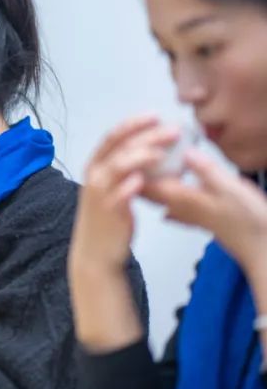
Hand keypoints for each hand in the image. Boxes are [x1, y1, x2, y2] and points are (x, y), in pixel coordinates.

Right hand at [69, 116, 177, 274]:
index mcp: (95, 166)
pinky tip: (144, 180)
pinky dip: (131, 185)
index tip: (155, 116)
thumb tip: (154, 152)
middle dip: (146, 136)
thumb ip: (128, 170)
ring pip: (118, 166)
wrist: (96, 252)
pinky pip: (119, 194)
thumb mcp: (113, 188)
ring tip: (163, 153)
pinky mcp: (109, 211)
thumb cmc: (108, 219)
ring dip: (140, 156)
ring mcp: (100, 193)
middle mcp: (95, 175)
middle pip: (120, 147)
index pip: (113, 137)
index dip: (133, 124)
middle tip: (173, 131)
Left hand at [143, 148, 266, 278]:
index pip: (143, 178)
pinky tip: (165, 186)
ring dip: (150, 178)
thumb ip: (204, 169)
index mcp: (179, 197)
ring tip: (151, 159)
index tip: (134, 142)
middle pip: (143, 187)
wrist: (261, 246)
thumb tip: (184, 151)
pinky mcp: (196, 217)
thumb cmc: (248, 220)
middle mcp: (176, 206)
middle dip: (138, 168)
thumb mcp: (228, 187)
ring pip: (155, 194)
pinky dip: (164, 190)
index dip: (135, 161)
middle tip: (138, 147)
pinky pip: (169, 203)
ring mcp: (185, 213)